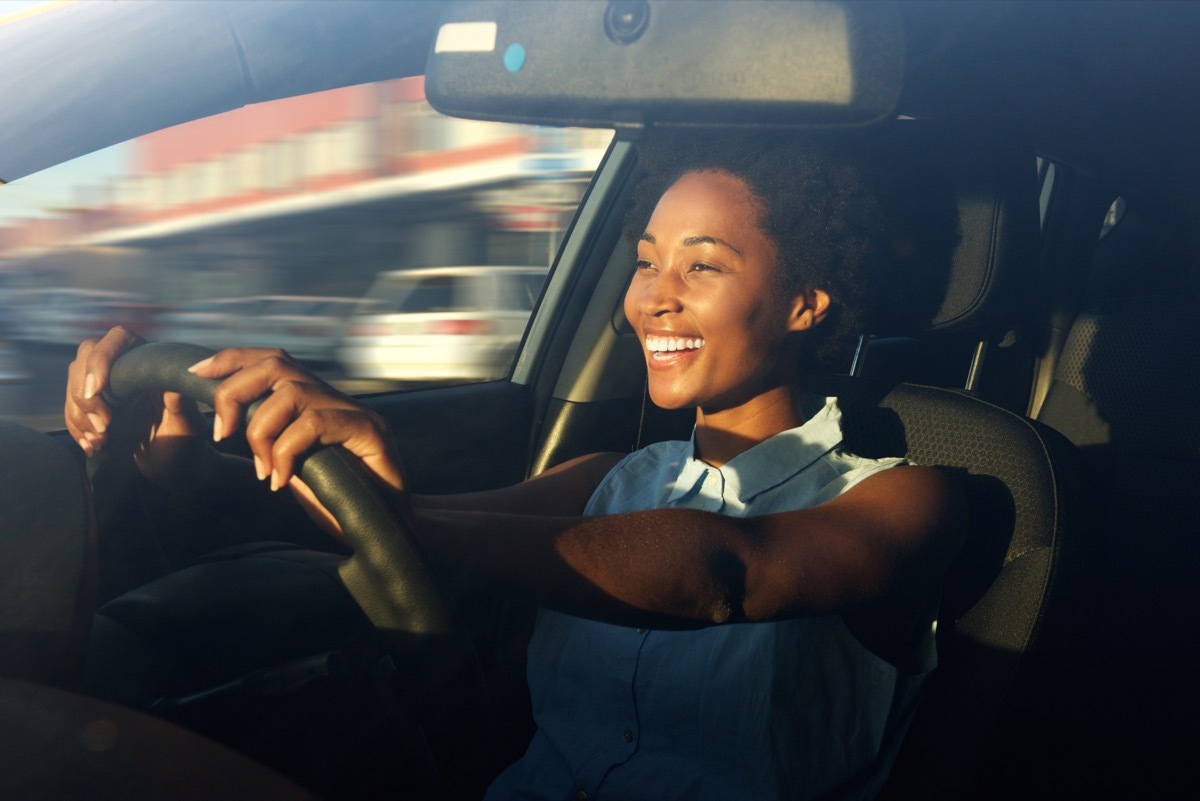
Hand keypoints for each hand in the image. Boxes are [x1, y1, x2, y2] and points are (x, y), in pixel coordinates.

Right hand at [65, 326, 208, 485]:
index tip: (97, 390)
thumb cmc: (184, 443)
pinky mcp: (94, 406)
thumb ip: (181, 408)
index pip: (119, 339)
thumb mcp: (187, 427)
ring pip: (74, 385)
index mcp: (150, 362)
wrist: (172, 466)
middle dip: (86, 395)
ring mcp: (107, 386)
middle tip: (103, 426)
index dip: (101, 358)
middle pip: (85, 359)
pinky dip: (75, 429)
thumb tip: (173, 387)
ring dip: (79, 416)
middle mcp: (126, 367)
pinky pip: (71, 408)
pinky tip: (91, 446)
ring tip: (101, 442)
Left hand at [189, 347, 408, 536]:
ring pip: (291, 392)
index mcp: (316, 402)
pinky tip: (282, 480)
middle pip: (276, 363)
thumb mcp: (292, 469)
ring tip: (261, 470)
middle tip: (222, 433)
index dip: (233, 360)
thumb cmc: (341, 504)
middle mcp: (337, 399)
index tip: (197, 373)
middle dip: (235, 391)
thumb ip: (269, 444)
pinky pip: (314, 424)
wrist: (390, 529)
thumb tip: (225, 425)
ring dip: (260, 431)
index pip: (272, 360)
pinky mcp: (371, 432)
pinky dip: (286, 452)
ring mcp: (357, 412)